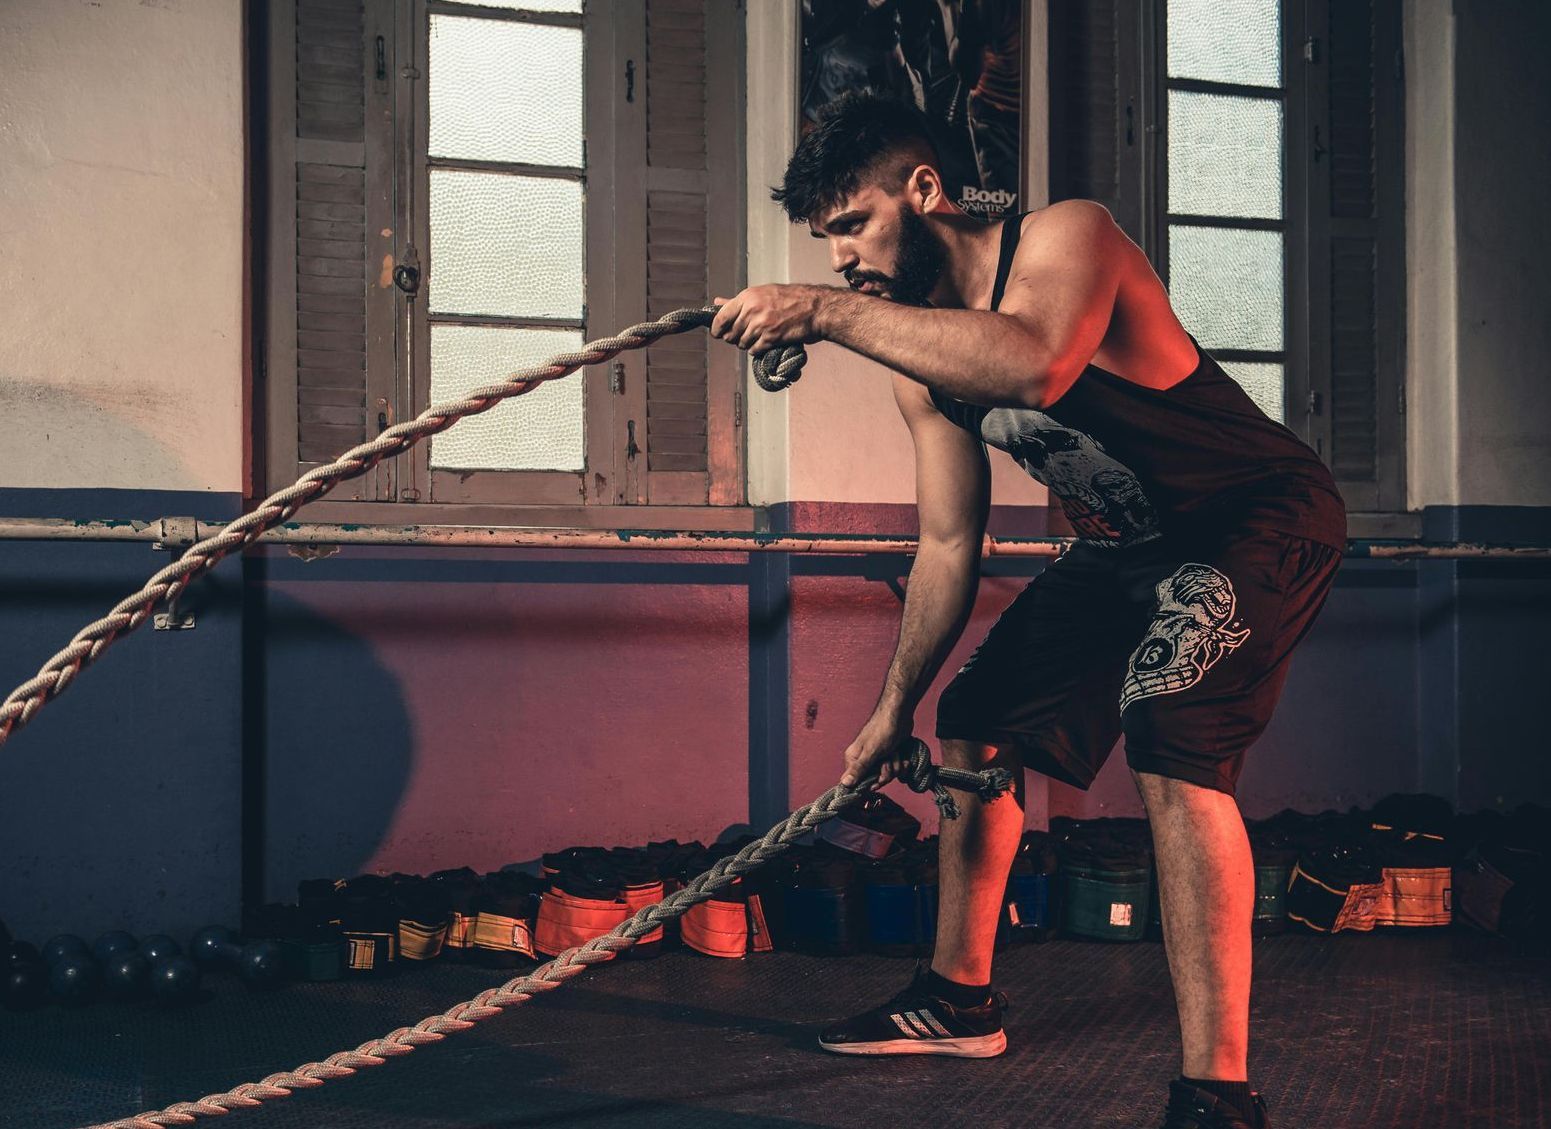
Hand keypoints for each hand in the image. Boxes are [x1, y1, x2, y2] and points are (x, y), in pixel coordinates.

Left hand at [710, 284, 829, 353]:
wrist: (815, 308)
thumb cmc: (791, 299)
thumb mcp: (762, 293)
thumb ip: (738, 301)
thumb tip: (717, 303)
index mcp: (748, 297)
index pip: (721, 316)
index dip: (716, 328)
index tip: (717, 333)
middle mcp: (752, 310)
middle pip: (731, 333)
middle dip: (734, 338)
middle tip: (744, 336)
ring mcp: (761, 324)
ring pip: (742, 343)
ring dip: (748, 344)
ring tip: (758, 338)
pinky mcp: (771, 338)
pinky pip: (754, 350)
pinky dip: (758, 350)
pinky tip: (765, 343)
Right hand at [839, 708, 914, 789]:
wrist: (900, 715)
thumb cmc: (882, 730)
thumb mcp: (870, 752)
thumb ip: (858, 769)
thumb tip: (844, 784)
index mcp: (854, 759)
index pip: (857, 783)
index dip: (870, 783)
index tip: (877, 781)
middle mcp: (864, 760)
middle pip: (875, 780)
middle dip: (885, 772)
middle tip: (887, 759)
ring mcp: (878, 759)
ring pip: (888, 775)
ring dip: (895, 765)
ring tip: (894, 751)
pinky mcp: (890, 756)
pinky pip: (896, 770)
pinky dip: (902, 764)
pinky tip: (903, 756)